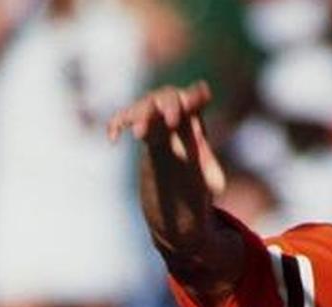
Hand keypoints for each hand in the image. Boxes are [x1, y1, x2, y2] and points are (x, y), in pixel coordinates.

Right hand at [107, 81, 225, 193]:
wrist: (173, 163)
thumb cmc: (192, 161)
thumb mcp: (205, 170)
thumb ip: (210, 173)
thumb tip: (218, 186)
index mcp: (193, 113)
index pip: (195, 98)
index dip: (196, 96)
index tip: (202, 95)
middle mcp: (171, 108)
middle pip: (168, 97)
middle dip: (170, 107)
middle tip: (172, 121)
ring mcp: (152, 114)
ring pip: (144, 106)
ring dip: (142, 117)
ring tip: (138, 135)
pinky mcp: (136, 125)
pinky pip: (122, 118)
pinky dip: (116, 124)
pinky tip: (113, 139)